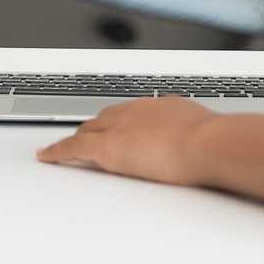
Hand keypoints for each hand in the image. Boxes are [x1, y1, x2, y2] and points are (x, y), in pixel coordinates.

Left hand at [35, 96, 216, 185]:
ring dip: (78, 136)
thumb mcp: (210, 135)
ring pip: (88, 128)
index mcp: (162, 107)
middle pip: (106, 116)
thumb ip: (203, 139)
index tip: (119, 127)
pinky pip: (73, 147)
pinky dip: (58, 151)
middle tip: (85, 136)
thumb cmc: (216, 144)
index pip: (133, 113)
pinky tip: (47, 156)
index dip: (121, 121)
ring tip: (65, 146)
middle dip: (94, 127)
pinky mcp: (108, 147)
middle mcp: (137, 111)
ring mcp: (120, 126)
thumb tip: (215, 147)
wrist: (209, 143)